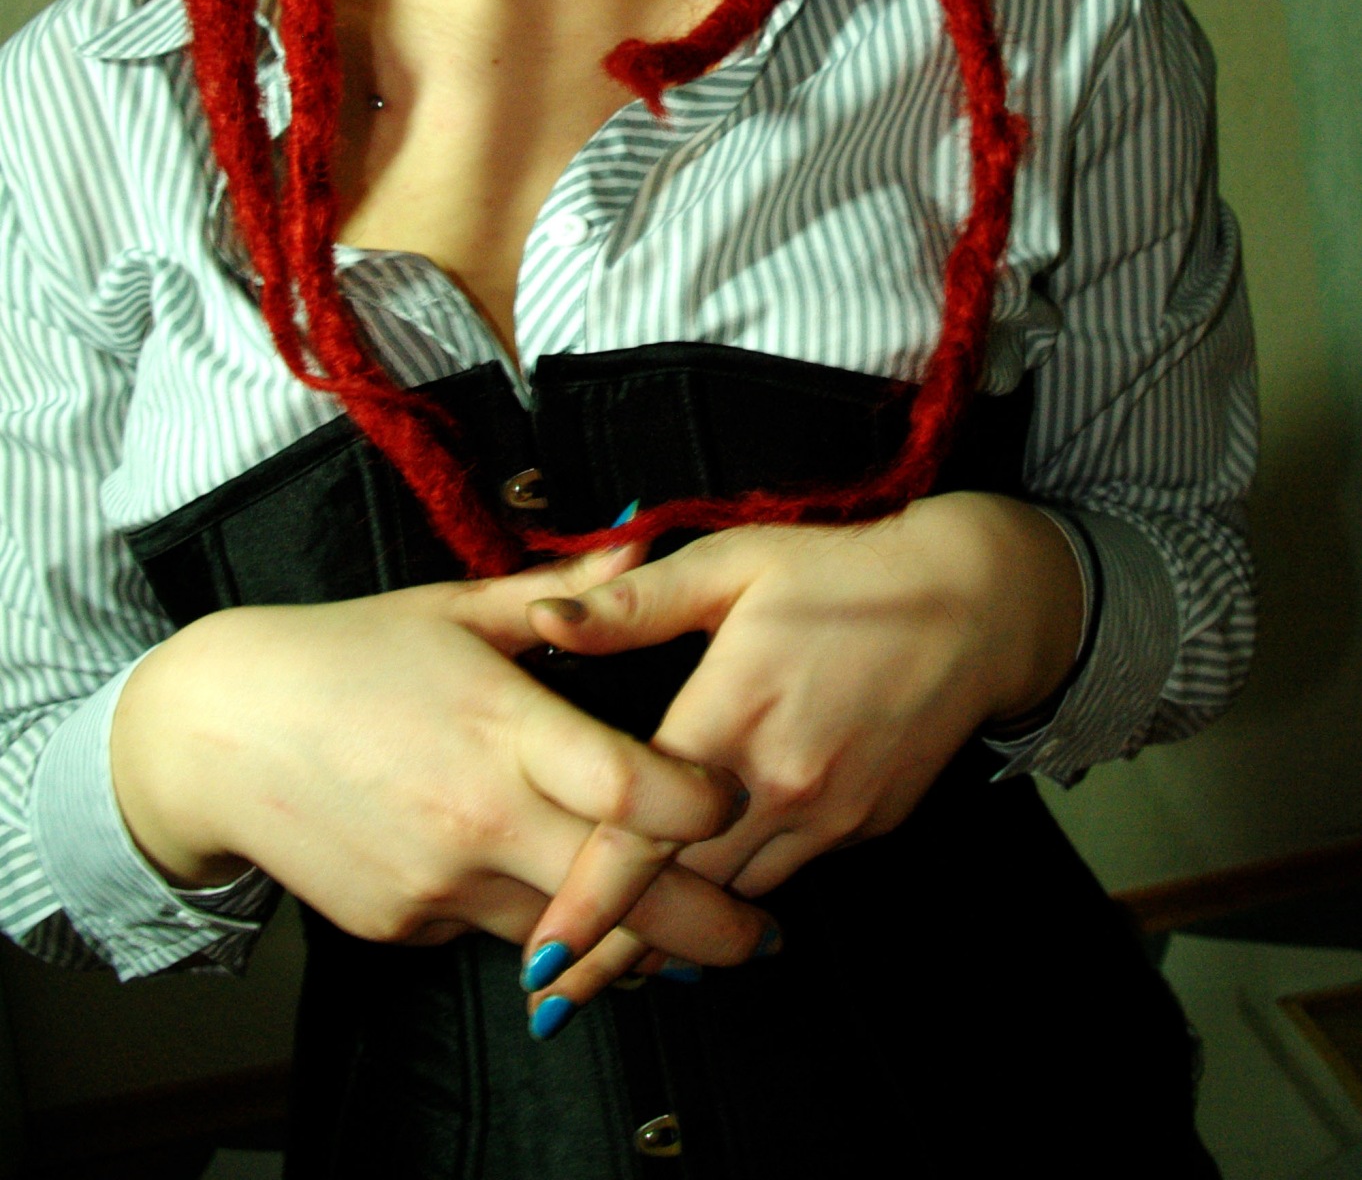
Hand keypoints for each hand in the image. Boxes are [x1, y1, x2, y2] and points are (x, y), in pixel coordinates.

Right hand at [110, 546, 771, 968]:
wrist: (219, 731)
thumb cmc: (349, 653)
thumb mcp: (457, 609)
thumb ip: (566, 594)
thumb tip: (646, 544)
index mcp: (503, 730)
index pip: (631, 790)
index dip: (700, 805)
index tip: (736, 800)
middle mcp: (478, 819)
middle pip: (622, 894)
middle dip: (708, 926)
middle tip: (767, 937)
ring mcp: (439, 883)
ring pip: (561, 936)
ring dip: (627, 943)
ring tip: (691, 944)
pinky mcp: (404, 927)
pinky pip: (489, 933)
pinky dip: (526, 920)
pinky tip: (542, 895)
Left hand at [518, 493, 1082, 1012]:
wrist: (974, 605)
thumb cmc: (840, 574)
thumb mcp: (732, 564)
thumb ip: (633, 603)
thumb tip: (542, 621)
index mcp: (730, 715)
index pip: (644, 836)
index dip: (589, 908)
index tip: (537, 968)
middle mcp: (779, 782)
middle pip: (682, 893)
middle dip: (614, 952)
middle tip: (550, 1003)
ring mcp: (827, 814)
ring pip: (734, 896)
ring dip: (677, 933)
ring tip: (612, 970)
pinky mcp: (861, 826)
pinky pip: (783, 874)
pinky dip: (738, 894)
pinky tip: (704, 904)